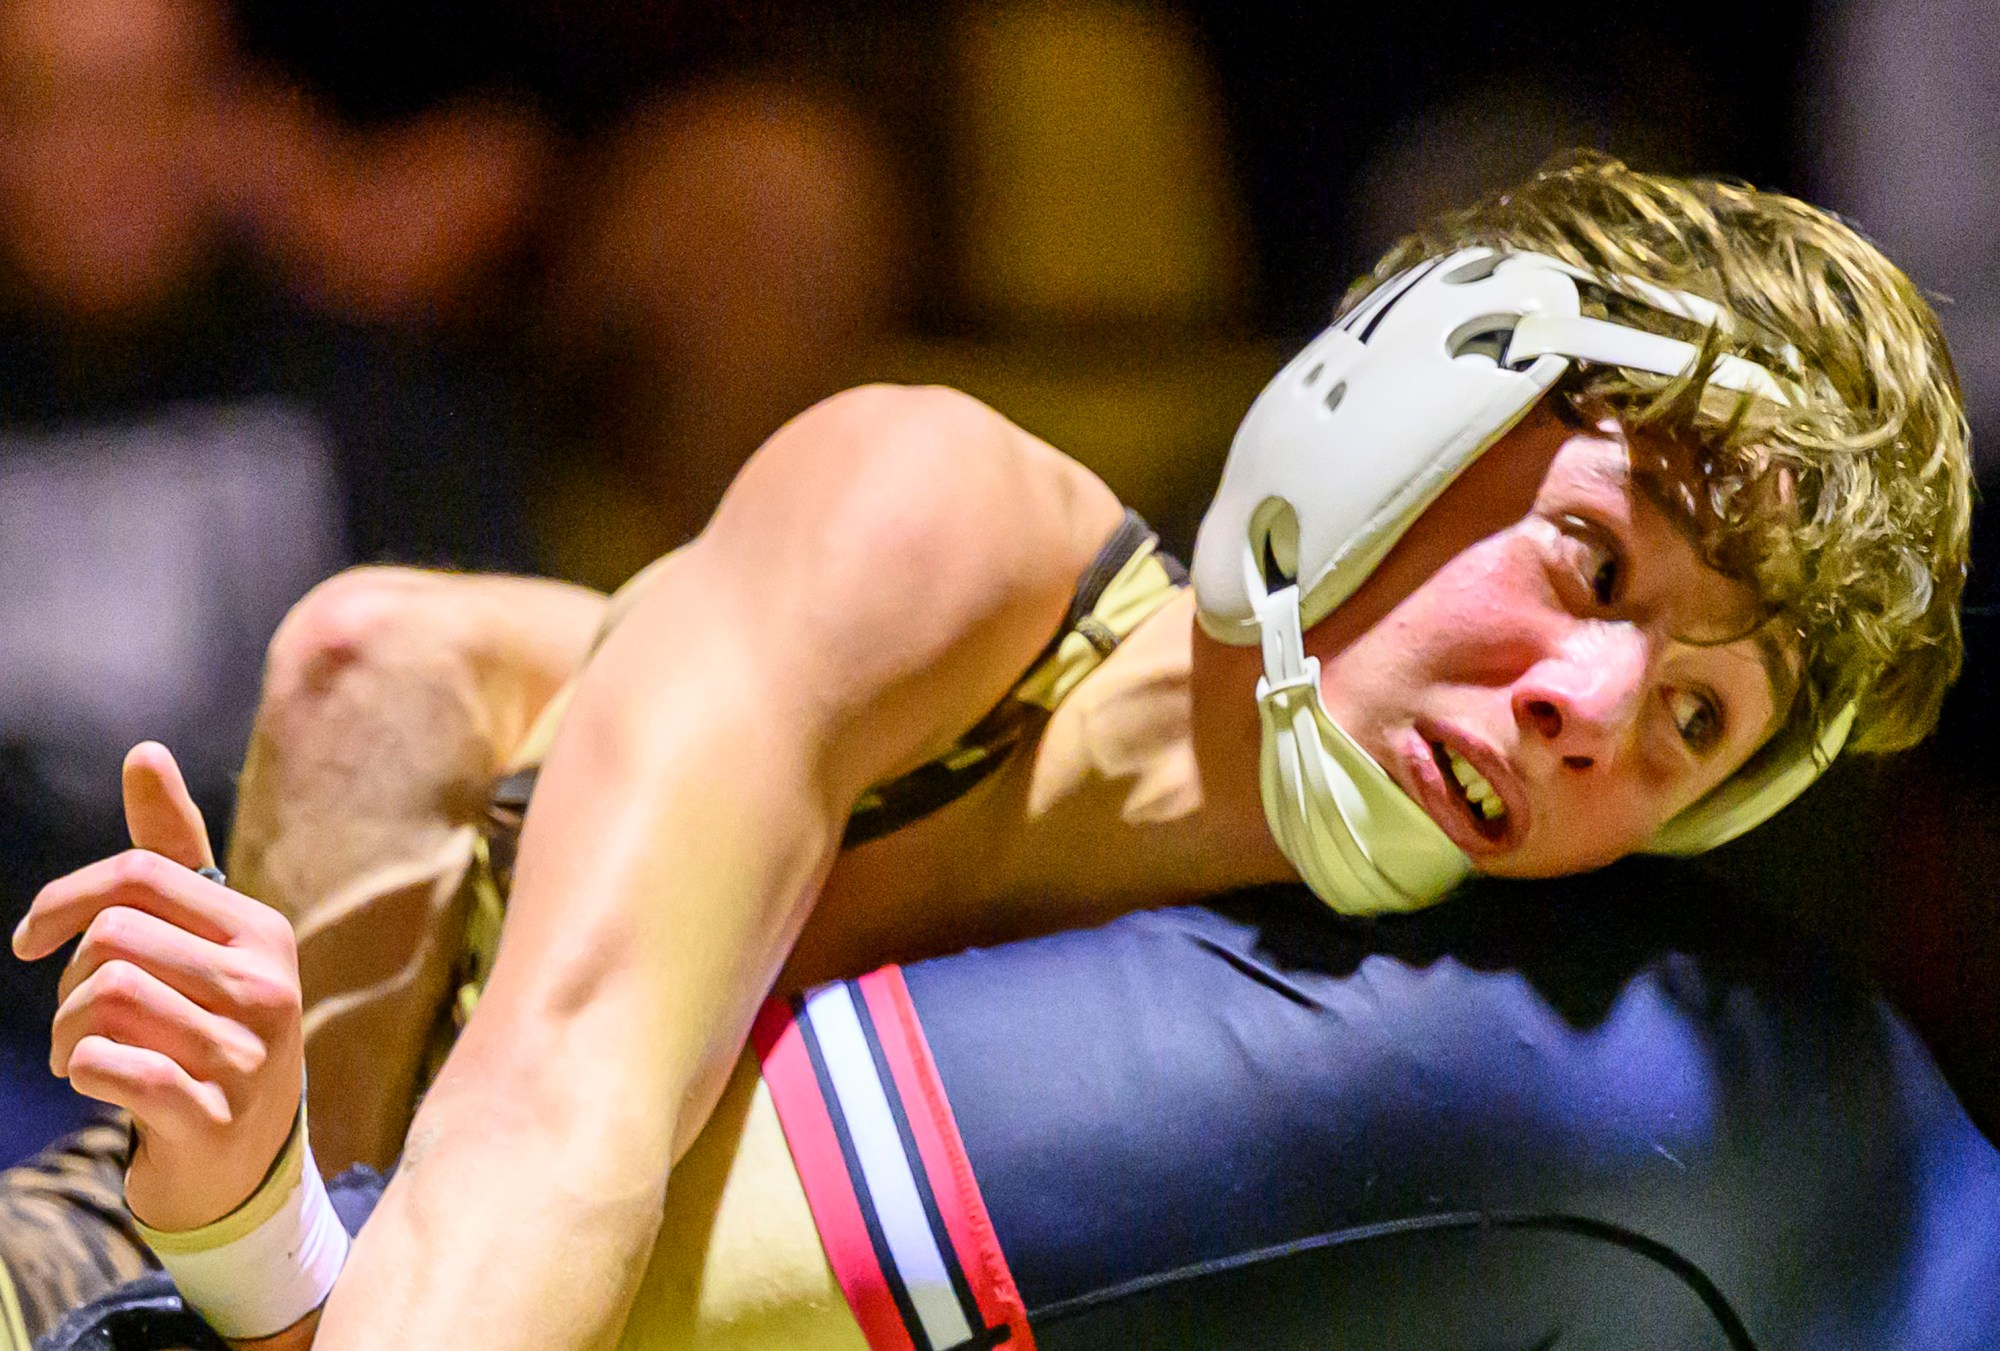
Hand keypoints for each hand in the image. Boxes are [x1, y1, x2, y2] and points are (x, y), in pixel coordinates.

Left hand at [11, 742, 304, 1232]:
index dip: (63, 899)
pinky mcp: (214, 1117)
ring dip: (64, 1034)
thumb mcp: (201, 938)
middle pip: (113, 939)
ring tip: (79, 1053)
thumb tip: (144, 750)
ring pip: (104, 1002)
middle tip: (73, 1017)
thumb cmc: (208, 1026)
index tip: (30, 940)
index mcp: (261, 931)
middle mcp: (267, 985)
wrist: (240, 1159)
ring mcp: (248, 1054)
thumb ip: (171, 850)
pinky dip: (82, 1071)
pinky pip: (110, 1067)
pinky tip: (98, 1081)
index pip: (139, 876)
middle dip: (66, 981)